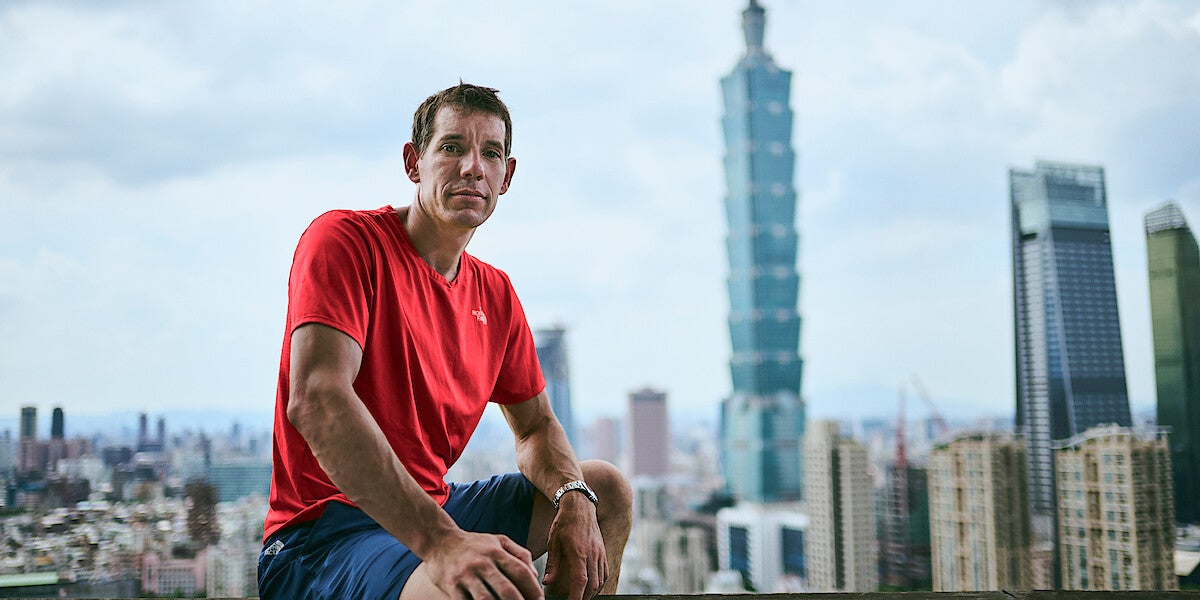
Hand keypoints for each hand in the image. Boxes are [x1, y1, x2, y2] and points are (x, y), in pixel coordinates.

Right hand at [424, 530, 543, 599]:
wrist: (439, 540)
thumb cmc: (472, 544)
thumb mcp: (498, 540)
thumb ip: (519, 554)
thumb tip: (534, 574)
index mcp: (496, 552)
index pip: (520, 572)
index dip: (533, 589)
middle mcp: (482, 563)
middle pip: (507, 590)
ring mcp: (466, 576)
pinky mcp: (452, 587)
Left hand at [542, 494, 606, 599]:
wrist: (580, 506)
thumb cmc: (564, 522)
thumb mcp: (553, 542)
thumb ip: (552, 564)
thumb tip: (547, 582)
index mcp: (578, 552)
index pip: (580, 580)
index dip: (577, 596)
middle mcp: (592, 554)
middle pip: (592, 584)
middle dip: (584, 598)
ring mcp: (600, 553)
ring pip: (600, 580)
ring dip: (592, 592)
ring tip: (581, 597)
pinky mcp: (603, 551)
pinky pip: (605, 572)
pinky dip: (599, 583)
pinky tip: (591, 586)